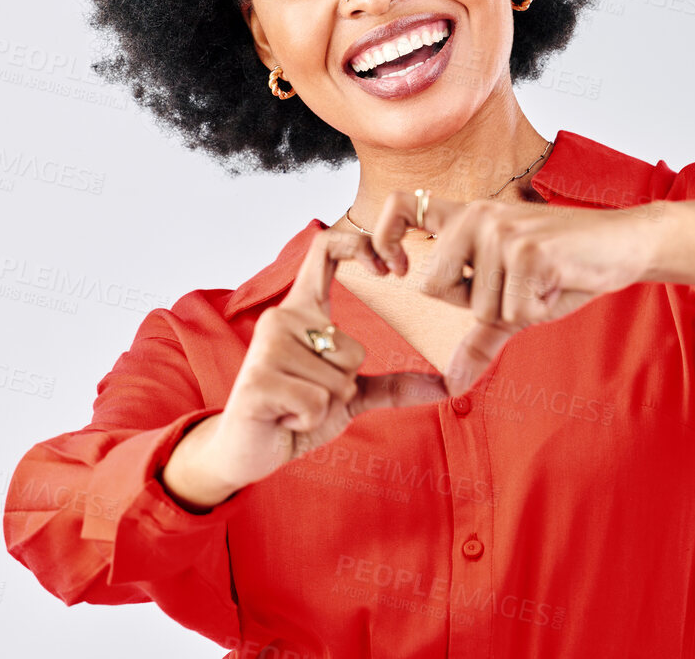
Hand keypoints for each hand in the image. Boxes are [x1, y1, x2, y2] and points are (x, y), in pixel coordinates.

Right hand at [170, 229, 448, 504]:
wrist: (244, 450)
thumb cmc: (294, 413)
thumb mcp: (350, 397)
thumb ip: (394, 385)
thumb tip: (450, 386)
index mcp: (302, 312)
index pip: (324, 250)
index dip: (359, 243)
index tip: (389, 268)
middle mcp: (281, 319)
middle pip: (352, 348)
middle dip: (344, 387)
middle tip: (307, 395)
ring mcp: (267, 348)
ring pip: (338, 381)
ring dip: (324, 407)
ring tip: (291, 408)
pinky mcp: (258, 380)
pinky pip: (316, 402)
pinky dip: (308, 421)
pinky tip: (282, 418)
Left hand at [364, 192, 665, 397]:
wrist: (626, 244)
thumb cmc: (566, 270)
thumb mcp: (514, 304)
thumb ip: (479, 336)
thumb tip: (452, 384)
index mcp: (464, 218)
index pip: (401, 206)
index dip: (382, 236)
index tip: (391, 270)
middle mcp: (475, 216)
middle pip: (433, 286)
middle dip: (474, 304)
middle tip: (516, 284)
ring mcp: (501, 230)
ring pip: (480, 307)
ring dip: (518, 309)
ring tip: (545, 277)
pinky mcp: (528, 250)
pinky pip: (515, 311)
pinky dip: (540, 309)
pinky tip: (559, 280)